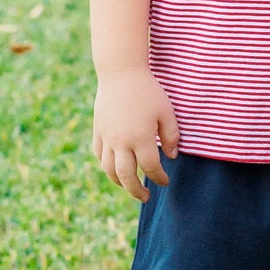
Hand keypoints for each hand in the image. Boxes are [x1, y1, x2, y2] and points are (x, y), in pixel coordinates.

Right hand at [92, 68, 178, 200]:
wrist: (121, 72)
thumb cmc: (148, 91)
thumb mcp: (166, 111)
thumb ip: (171, 136)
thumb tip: (171, 157)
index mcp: (141, 138)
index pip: (151, 167)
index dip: (159, 178)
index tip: (165, 181)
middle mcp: (121, 142)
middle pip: (126, 176)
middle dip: (136, 191)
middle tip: (146, 197)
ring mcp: (107, 137)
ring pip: (109, 169)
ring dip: (120, 182)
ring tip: (129, 186)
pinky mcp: (98, 131)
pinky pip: (99, 155)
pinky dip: (106, 165)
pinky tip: (115, 168)